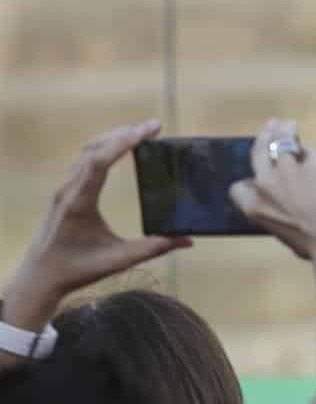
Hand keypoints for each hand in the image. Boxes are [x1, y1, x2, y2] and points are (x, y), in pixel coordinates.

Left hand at [1, 120, 189, 332]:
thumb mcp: (118, 261)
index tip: (149, 130)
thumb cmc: (77, 269)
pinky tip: (119, 147)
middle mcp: (68, 191)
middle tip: (154, 126)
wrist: (40, 277)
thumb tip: (188, 240)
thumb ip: (154, 248)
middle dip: (124, 133)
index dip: (123, 142)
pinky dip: (103, 147)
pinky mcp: (64, 191)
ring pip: (87, 152)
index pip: (99, 162)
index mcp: (79, 204)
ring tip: (141, 132)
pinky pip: (83, 160)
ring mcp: (63, 189)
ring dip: (113, 138)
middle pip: (94, 150)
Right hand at [227, 119, 315, 260]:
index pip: (238, 187)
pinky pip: (306, 151)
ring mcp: (286, 171)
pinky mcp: (309, 164)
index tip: (255, 176)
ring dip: (283, 130)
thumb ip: (276, 212)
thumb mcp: (281, 230)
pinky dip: (307, 150)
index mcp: (252, 207)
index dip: (247, 182)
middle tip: (270, 126)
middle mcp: (264, 185)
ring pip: (281, 141)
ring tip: (287, 124)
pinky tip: (308, 148)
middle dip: (263, 137)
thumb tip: (285, 204)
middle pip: (258, 152)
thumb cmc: (309, 243)